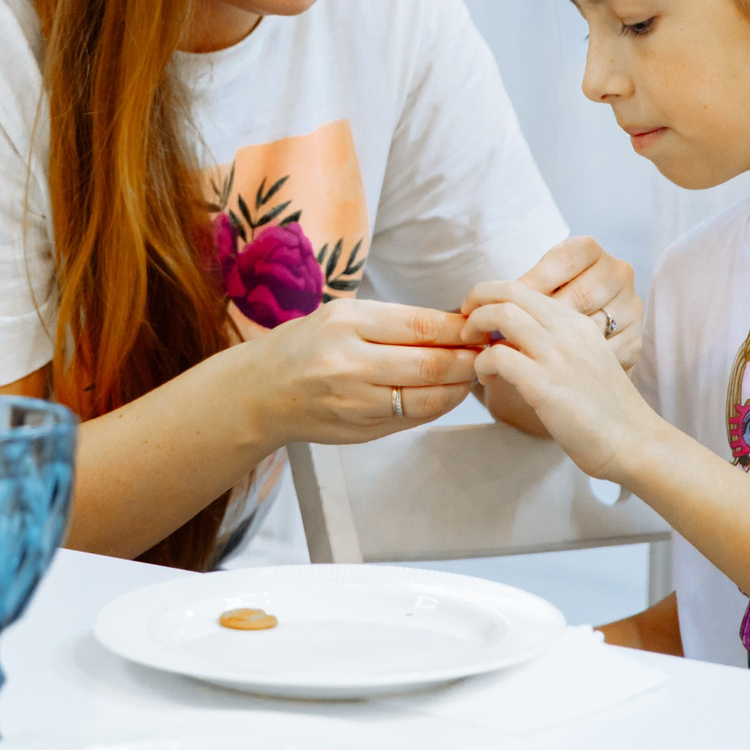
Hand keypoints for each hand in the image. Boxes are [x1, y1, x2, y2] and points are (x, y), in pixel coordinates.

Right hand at [239, 298, 480, 446]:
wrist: (259, 393)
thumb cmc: (304, 345)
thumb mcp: (341, 317)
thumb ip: (394, 323)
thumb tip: (455, 326)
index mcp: (345, 324)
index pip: (420, 325)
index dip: (458, 328)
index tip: (479, 327)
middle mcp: (348, 364)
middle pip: (430, 364)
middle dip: (468, 359)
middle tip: (489, 352)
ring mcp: (354, 403)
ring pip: (427, 398)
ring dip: (459, 387)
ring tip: (474, 373)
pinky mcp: (360, 431)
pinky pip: (413, 419)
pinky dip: (438, 405)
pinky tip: (448, 393)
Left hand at [463, 280, 668, 484]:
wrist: (634, 442)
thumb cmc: (607, 409)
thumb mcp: (587, 358)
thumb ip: (559, 341)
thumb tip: (517, 334)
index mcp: (577, 322)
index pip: (525, 287)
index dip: (493, 293)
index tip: (479, 310)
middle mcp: (568, 331)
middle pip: (510, 291)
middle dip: (477, 299)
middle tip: (465, 321)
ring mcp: (557, 356)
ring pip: (501, 314)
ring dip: (475, 326)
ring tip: (471, 345)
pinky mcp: (544, 384)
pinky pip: (498, 355)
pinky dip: (481, 363)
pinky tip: (485, 377)